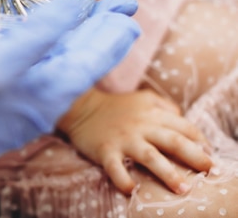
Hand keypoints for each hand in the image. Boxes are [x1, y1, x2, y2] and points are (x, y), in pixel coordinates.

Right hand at [0, 0, 140, 217]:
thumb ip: (39, 36)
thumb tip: (76, 7)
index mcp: (45, 93)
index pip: (93, 58)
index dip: (113, 30)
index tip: (129, 7)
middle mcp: (38, 103)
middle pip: (80, 62)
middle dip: (100, 32)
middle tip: (118, 8)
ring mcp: (17, 107)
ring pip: (58, 67)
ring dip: (75, 39)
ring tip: (85, 19)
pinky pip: (34, 73)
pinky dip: (46, 50)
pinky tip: (38, 41)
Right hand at [57, 88, 212, 194]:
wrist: (81, 108)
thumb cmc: (116, 106)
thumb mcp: (143, 98)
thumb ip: (164, 105)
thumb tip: (182, 118)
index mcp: (152, 113)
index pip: (184, 127)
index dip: (200, 141)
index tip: (207, 154)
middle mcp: (141, 126)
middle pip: (174, 141)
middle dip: (195, 157)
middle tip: (207, 170)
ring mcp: (123, 139)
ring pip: (151, 157)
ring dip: (168, 174)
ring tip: (182, 189)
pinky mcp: (105, 150)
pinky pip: (116, 167)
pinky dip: (123, 180)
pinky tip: (131, 190)